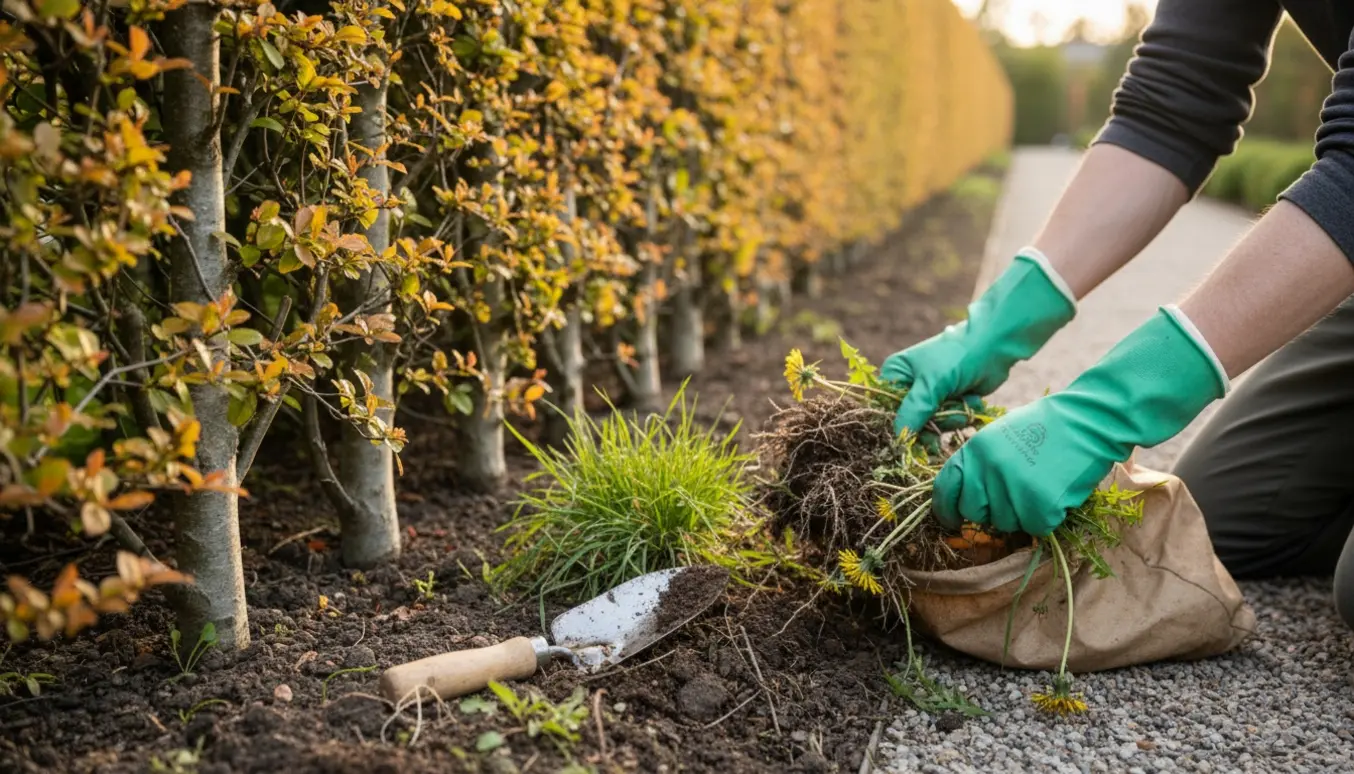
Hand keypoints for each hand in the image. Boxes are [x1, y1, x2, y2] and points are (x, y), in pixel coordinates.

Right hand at [882, 249, 1075, 439]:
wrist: (993, 347)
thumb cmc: (957, 357)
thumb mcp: (932, 383)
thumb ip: (914, 410)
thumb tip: (896, 436)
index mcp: (896, 373)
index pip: (887, 407)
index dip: (900, 421)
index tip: (916, 430)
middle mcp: (909, 385)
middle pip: (911, 420)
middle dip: (934, 419)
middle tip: (949, 409)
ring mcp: (930, 395)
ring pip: (932, 425)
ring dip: (951, 417)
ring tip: (964, 401)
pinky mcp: (948, 402)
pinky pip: (948, 422)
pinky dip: (962, 414)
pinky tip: (970, 399)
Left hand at [932, 307, 1226, 535]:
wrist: (1088, 421)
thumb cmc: (1046, 428)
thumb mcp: (999, 436)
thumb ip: (979, 464)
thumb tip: (964, 497)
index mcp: (974, 451)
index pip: (945, 490)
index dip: (946, 509)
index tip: (952, 519)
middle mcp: (987, 470)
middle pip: (975, 513)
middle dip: (990, 513)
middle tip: (1013, 498)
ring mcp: (1012, 489)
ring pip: (1006, 523)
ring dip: (1022, 513)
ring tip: (1041, 485)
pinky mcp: (1039, 505)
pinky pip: (1035, 527)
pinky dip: (1048, 517)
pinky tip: (1057, 493)